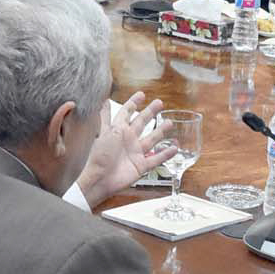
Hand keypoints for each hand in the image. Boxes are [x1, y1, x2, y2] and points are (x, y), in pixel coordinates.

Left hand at [76, 92, 173, 206]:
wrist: (101, 179)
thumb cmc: (100, 156)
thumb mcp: (106, 132)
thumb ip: (109, 118)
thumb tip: (104, 101)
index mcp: (118, 130)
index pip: (126, 112)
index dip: (133, 103)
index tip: (141, 94)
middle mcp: (127, 139)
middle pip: (141, 122)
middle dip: (150, 112)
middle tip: (159, 103)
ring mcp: (135, 152)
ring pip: (151, 139)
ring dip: (161, 131)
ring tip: (170, 122)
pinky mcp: (141, 165)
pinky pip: (156, 159)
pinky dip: (166, 154)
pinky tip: (175, 148)